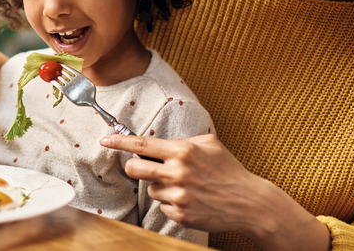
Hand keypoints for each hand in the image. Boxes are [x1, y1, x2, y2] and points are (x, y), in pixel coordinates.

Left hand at [100, 134, 329, 250]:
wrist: (249, 202)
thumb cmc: (228, 169)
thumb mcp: (209, 143)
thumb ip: (184, 139)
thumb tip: (161, 140)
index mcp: (182, 151)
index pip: (141, 145)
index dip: (118, 142)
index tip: (104, 139)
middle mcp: (177, 172)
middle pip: (134, 169)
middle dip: (134, 168)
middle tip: (145, 169)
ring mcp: (178, 195)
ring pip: (150, 189)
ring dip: (161, 187)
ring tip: (185, 186)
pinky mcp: (180, 214)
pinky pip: (163, 206)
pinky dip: (172, 203)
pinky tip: (191, 200)